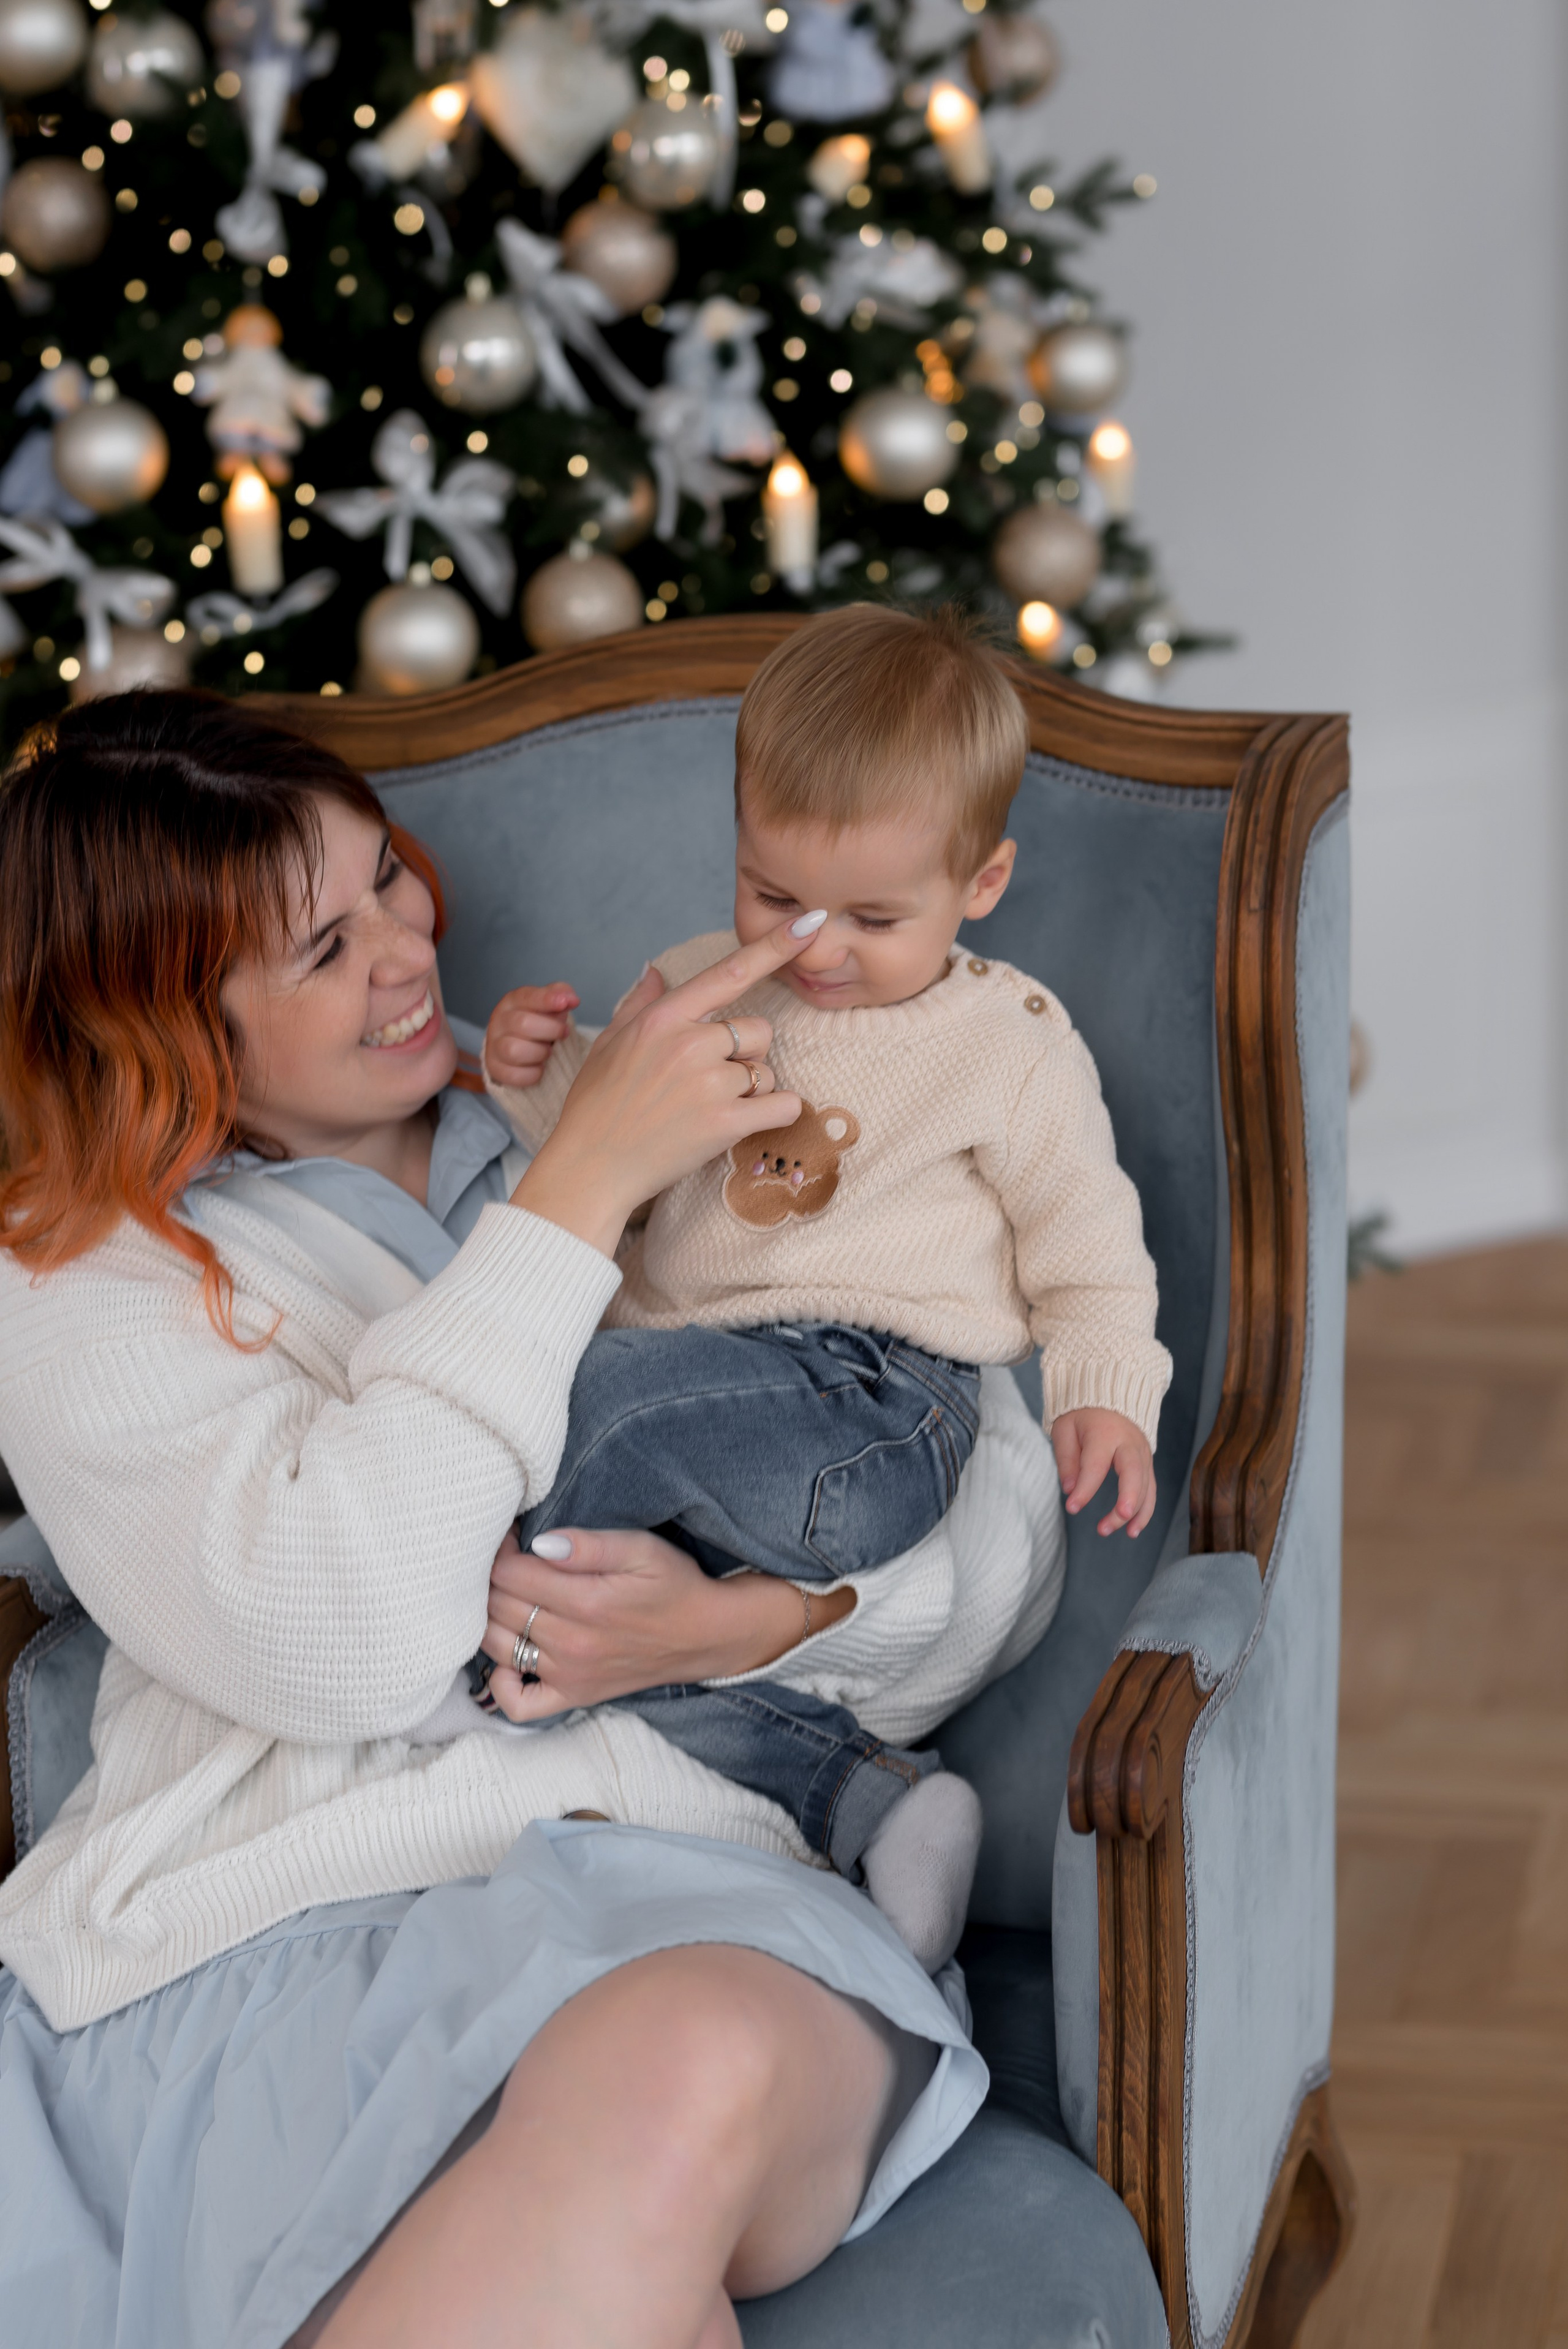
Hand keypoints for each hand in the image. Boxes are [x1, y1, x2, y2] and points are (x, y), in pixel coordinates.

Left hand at [475, 1525, 852, 1723]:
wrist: (705, 1634)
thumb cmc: (673, 1583)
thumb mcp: (641, 1549)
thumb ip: (589, 1545)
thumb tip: (540, 1543)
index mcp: (587, 1602)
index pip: (510, 1573)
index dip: (500, 1549)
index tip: (510, 1536)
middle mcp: (572, 1644)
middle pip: (496, 1606)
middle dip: (489, 1577)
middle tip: (504, 1559)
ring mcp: (569, 1674)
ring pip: (496, 1645)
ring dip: (487, 1616)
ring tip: (503, 1594)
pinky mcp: (573, 1695)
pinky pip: (518, 1705)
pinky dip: (500, 1683)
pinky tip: (506, 1656)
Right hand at [485, 981, 579, 1088]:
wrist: (519, 1047)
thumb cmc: (538, 1022)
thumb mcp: (549, 1005)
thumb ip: (561, 995)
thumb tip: (571, 999)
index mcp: (512, 1001)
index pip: (527, 997)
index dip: (547, 999)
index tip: (566, 1003)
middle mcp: (499, 1021)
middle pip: (523, 1023)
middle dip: (551, 1030)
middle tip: (563, 1033)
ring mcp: (493, 1045)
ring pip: (515, 1050)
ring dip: (540, 1053)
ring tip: (547, 1051)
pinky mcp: (495, 1068)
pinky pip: (515, 1075)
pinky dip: (533, 1073)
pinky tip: (539, 1067)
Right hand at [511, 912, 826, 1254]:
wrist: (590, 1167)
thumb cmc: (596, 1105)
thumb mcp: (609, 1042)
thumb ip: (640, 1003)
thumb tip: (656, 970)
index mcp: (663, 1018)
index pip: (730, 972)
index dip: (776, 946)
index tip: (811, 923)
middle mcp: (689, 1043)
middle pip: (759, 1029)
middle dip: (746, 1053)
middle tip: (708, 1080)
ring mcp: (708, 1083)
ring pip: (767, 1071)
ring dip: (752, 1088)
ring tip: (709, 1107)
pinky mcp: (724, 1123)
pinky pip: (782, 1105)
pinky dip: (778, 1112)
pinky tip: (750, 1119)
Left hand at [1051, 1407, 1156, 1537]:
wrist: (1110, 1395)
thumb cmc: (1083, 1414)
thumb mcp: (1065, 1428)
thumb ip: (1066, 1458)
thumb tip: (1069, 1489)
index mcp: (1104, 1432)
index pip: (1095, 1465)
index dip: (1084, 1489)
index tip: (1072, 1508)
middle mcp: (1129, 1443)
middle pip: (1133, 1474)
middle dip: (1127, 1499)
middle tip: (1116, 1519)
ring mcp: (1142, 1453)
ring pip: (1146, 1485)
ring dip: (1138, 1512)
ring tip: (1125, 1533)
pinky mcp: (1147, 1463)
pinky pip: (1151, 1489)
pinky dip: (1146, 1510)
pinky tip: (1134, 1529)